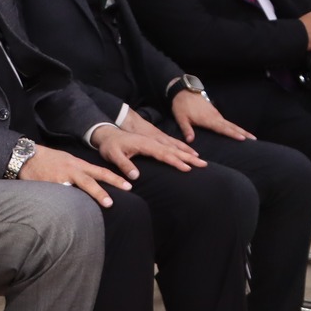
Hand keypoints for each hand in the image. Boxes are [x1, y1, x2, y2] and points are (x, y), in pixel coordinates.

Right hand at [17, 145, 127, 207]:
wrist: (26, 156)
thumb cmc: (47, 159)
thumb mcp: (66, 160)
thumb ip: (78, 171)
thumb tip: (90, 182)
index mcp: (77, 164)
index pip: (100, 171)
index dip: (115, 178)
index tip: (128, 185)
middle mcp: (72, 170)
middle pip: (93, 179)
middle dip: (108, 187)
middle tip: (120, 196)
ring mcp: (61, 177)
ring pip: (81, 186)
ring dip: (95, 195)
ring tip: (107, 204)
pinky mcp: (51, 185)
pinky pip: (64, 195)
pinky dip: (71, 202)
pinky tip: (78, 212)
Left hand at [90, 124, 204, 175]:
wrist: (107, 134)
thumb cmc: (110, 146)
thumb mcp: (113, 155)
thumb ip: (124, 165)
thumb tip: (135, 176)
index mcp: (145, 144)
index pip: (163, 154)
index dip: (175, 161)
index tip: (187, 168)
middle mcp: (153, 141)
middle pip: (174, 150)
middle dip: (189, 158)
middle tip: (203, 165)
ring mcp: (155, 140)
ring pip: (175, 147)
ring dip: (188, 153)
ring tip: (201, 160)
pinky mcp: (154, 141)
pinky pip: (172, 144)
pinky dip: (182, 148)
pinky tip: (190, 152)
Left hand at [170, 88, 252, 141]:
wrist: (183, 91)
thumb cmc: (181, 105)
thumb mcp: (181, 118)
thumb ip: (186, 129)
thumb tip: (190, 141)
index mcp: (208, 119)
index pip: (223, 128)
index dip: (233, 134)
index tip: (243, 138)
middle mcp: (215, 117)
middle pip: (231, 126)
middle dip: (243, 133)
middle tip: (254, 139)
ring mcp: (216, 114)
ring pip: (231, 124)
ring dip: (241, 130)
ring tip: (250, 137)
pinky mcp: (214, 113)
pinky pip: (226, 122)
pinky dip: (234, 127)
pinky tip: (238, 131)